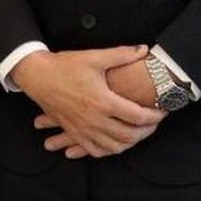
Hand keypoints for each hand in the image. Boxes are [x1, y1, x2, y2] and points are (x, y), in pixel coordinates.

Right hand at [14, 45, 164, 158]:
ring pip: (113, 147)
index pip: (138, 116)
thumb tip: (143, 50)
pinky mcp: (74, 132)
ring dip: (130, 144)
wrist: (38, 76)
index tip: (162, 111)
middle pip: (129, 136)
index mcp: (103, 101)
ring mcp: (83, 129)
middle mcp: (95, 120)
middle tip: (154, 123)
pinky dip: (108, 150)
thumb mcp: (94, 57)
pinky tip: (115, 144)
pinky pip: (94, 150)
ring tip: (139, 133)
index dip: (154, 116)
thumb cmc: (65, 65)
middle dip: (147, 132)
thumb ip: (121, 55)